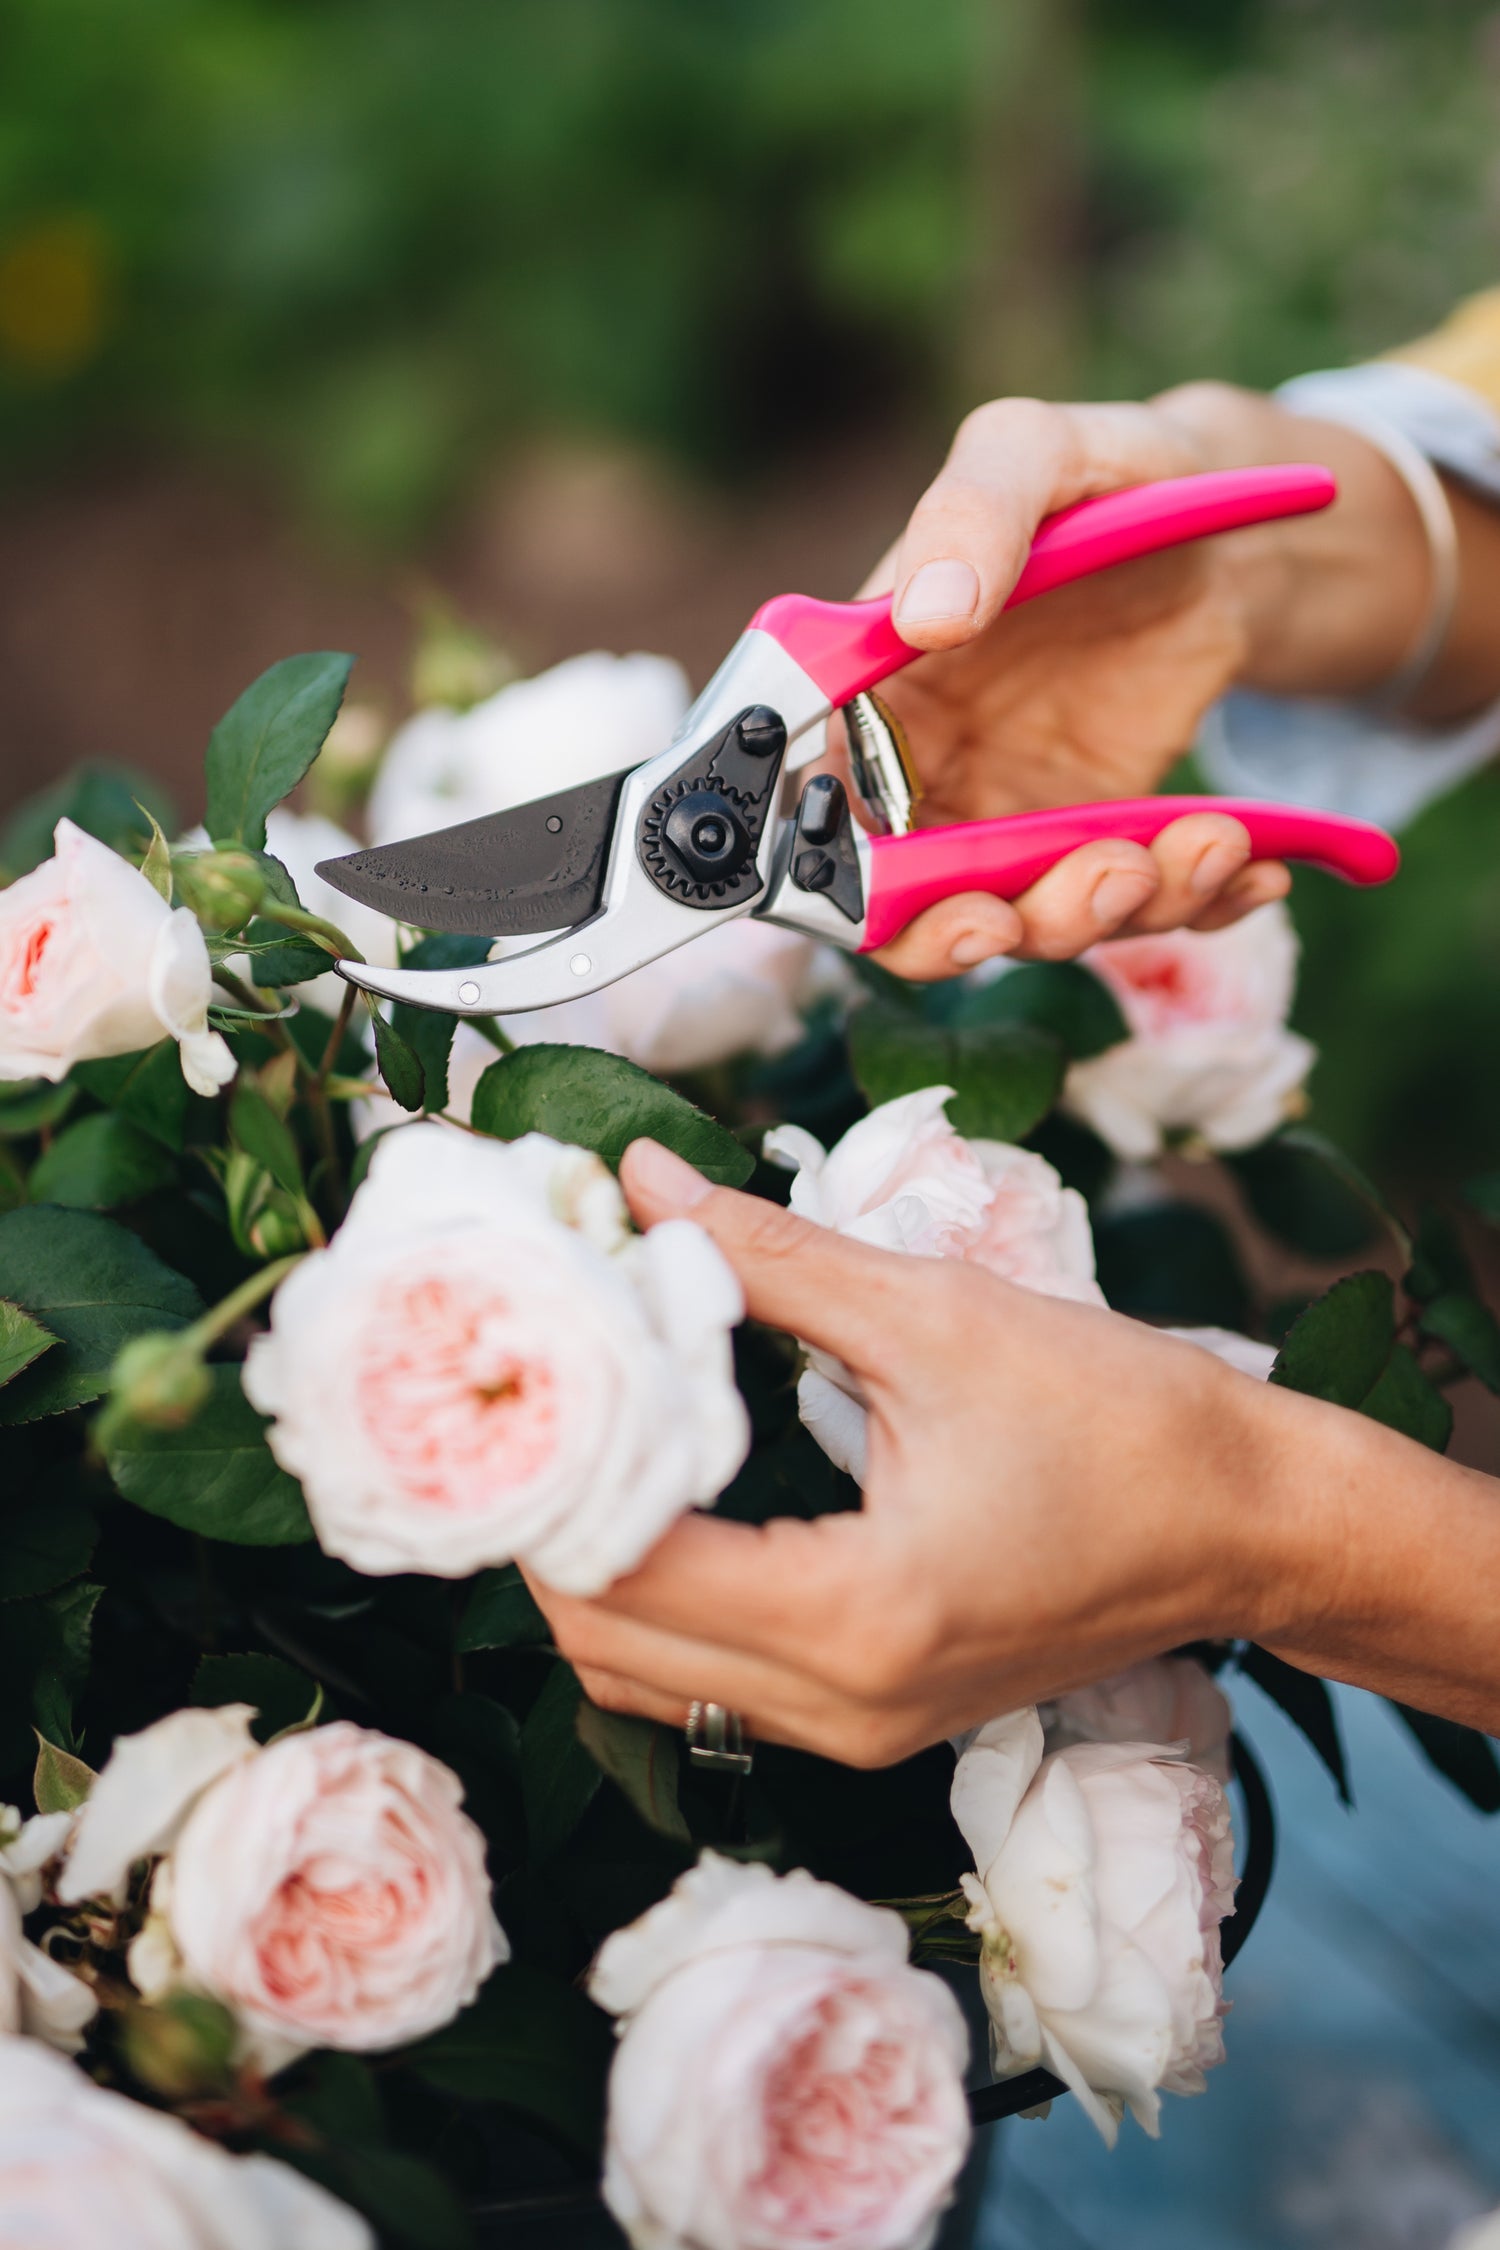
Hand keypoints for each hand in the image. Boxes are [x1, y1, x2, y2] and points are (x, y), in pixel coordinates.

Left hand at [524, 1141, 1283, 1765]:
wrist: (1249, 1522)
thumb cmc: (1121, 1419)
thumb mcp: (933, 1316)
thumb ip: (764, 1253)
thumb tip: (639, 1179)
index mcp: (854, 1617)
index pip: (619, 1564)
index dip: (551, 1460)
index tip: (533, 1354)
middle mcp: (839, 1706)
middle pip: (601, 1637)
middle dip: (550, 1511)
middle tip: (546, 1385)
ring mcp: (855, 1731)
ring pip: (640, 1674)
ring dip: (593, 1563)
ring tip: (595, 1431)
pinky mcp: (870, 1717)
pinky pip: (705, 1681)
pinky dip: (657, 1598)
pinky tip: (667, 1491)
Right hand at [853, 384, 1438, 980]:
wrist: (1218, 513)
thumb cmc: (1100, 474)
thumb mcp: (1034, 452)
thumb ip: (972, 514)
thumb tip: (926, 618)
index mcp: (871, 697)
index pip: (820, 820)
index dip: (855, 887)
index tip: (936, 896)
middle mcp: (926, 778)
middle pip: (911, 913)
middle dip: (981, 930)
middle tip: (1066, 895)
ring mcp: (1014, 821)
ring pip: (1033, 922)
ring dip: (1111, 912)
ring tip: (1202, 843)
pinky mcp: (1102, 840)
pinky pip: (1137, 907)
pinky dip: (1198, 906)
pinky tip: (1254, 864)